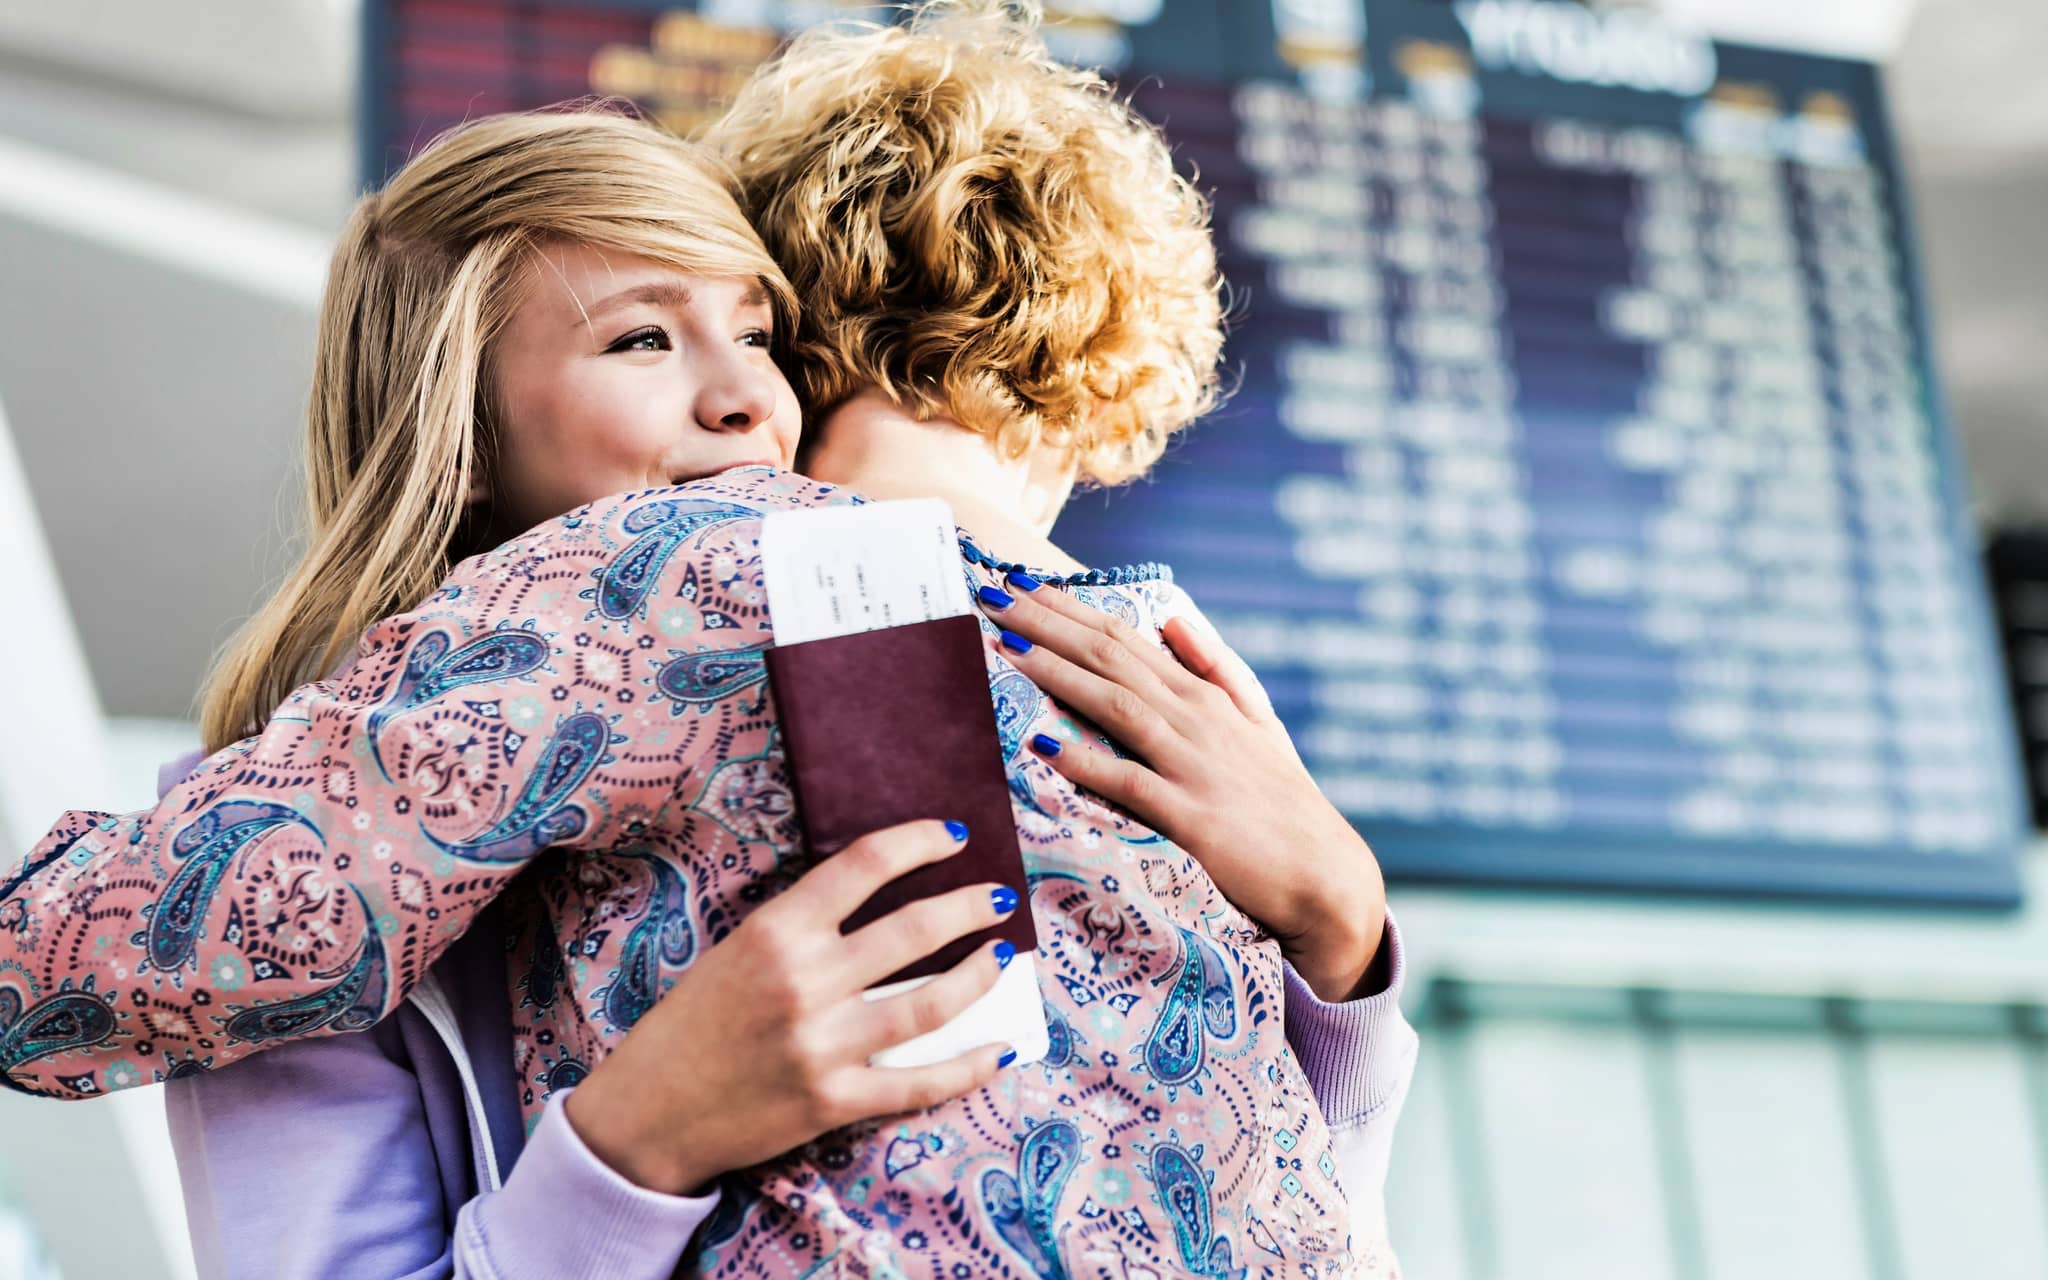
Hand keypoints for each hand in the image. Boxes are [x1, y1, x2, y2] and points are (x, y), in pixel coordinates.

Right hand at [564, 819, 1019, 1194]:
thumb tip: (882, 899)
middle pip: (915, 928)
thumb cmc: (692, 1024)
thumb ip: (804, 927)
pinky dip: (969, 1065)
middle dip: (971, 906)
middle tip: (999, 896)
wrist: (648, 1113)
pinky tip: (1000, 1047)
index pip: (864, 864)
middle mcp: (804, 981)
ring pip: (930, 1002)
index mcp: (776, 930)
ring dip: (980, 975)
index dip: (919, 842)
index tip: (953, 834)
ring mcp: (823, 1044)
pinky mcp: (833, 1101)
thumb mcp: (738, 951)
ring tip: (1003, 957)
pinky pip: (919, 1081)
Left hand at [978, 576, 1384, 1001]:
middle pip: (1109, 658)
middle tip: (990, 596)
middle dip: (1045, 625)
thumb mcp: (1256, 721)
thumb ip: (1215, 666)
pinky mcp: (1192, 818)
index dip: (1066, 609)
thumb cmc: (1281, 799)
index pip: (1122, 637)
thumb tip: (1173, 616)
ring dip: (1058, 674)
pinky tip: (1044, 746)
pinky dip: (1088, 762)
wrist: (1323, 873)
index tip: (1017, 584)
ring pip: (1116, 706)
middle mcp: (1195, 718)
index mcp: (1202, 694)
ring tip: (1005, 649)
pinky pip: (1132, 784)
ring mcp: (1193, 765)